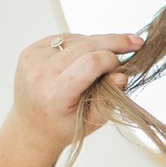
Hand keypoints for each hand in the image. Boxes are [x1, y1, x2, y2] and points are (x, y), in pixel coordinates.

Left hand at [4, 31, 143, 157]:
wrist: (31, 128)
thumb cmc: (64, 126)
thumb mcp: (92, 120)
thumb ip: (109, 97)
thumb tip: (122, 75)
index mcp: (54, 94)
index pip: (90, 63)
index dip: (113, 59)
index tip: (127, 61)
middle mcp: (39, 74)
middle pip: (85, 45)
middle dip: (113, 42)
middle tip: (135, 42)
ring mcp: (32, 60)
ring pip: (76, 39)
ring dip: (96, 44)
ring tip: (104, 60)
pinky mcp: (30, 51)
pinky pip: (64, 39)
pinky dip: (80, 45)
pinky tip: (84, 57)